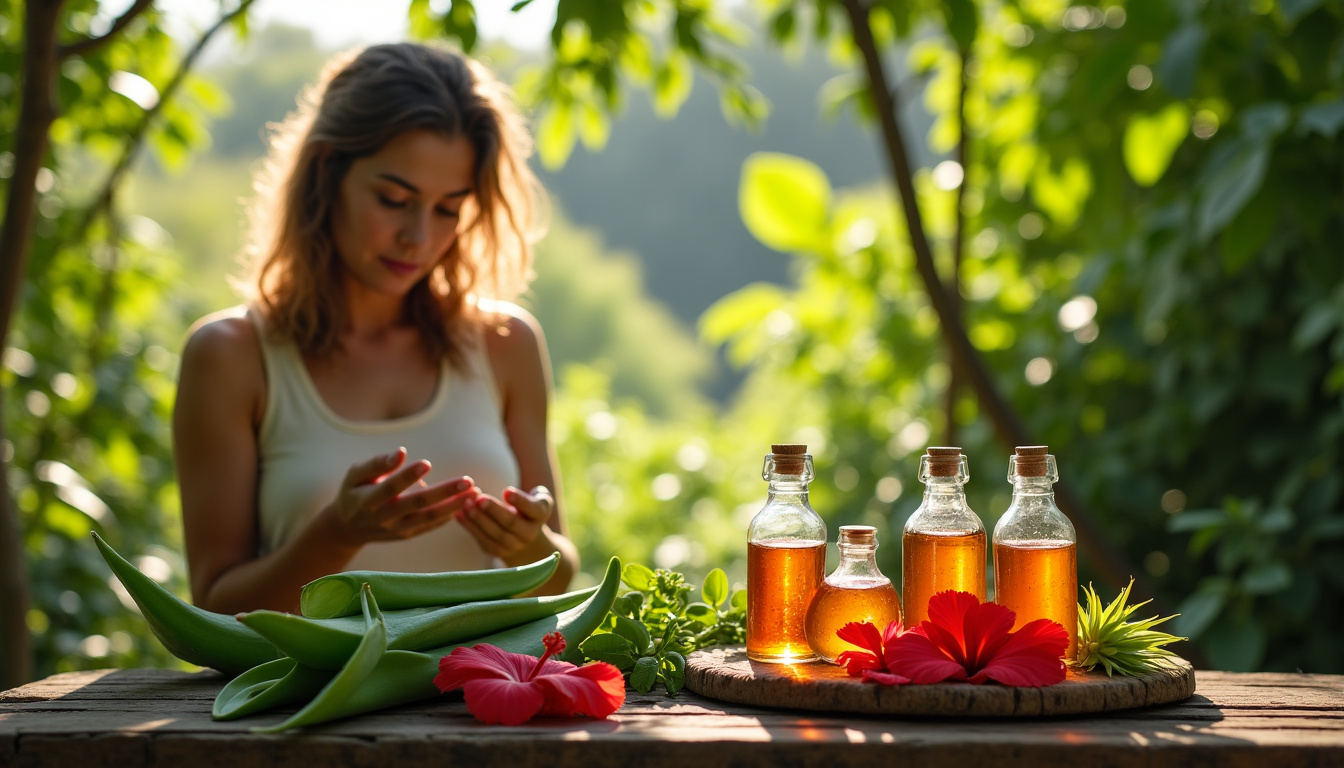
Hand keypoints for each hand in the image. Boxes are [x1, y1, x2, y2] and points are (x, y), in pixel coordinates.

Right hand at [325, 447, 476, 545]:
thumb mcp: (355, 475)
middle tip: (467, 481)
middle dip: (444, 493)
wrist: (347, 528)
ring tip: (475, 492)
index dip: (408, 476)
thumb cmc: (353, 492)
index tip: (427, 463)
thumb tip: (401, 452)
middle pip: (417, 504)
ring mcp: (397, 529)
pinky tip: (465, 503)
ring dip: (454, 506)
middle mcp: (384, 517)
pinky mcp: (407, 535)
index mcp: (369, 500)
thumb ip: (377, 464)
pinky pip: (430, 526)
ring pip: (429, 518)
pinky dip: (448, 515)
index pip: (391, 488)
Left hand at [455, 485, 554, 560]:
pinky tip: (459, 514)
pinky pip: (483, 540)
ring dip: (479, 519)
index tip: (506, 491)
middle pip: (511, 523)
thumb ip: (528, 495)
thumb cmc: (528, 508)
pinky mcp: (498, 551)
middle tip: (479, 498)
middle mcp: (529, 533)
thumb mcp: (536, 498)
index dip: (520, 501)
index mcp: (540, 515)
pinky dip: (470, 527)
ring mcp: (514, 545)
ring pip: (495, 534)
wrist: (526, 535)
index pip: (534, 509)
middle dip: (494, 511)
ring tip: (466, 504)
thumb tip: (507, 494)